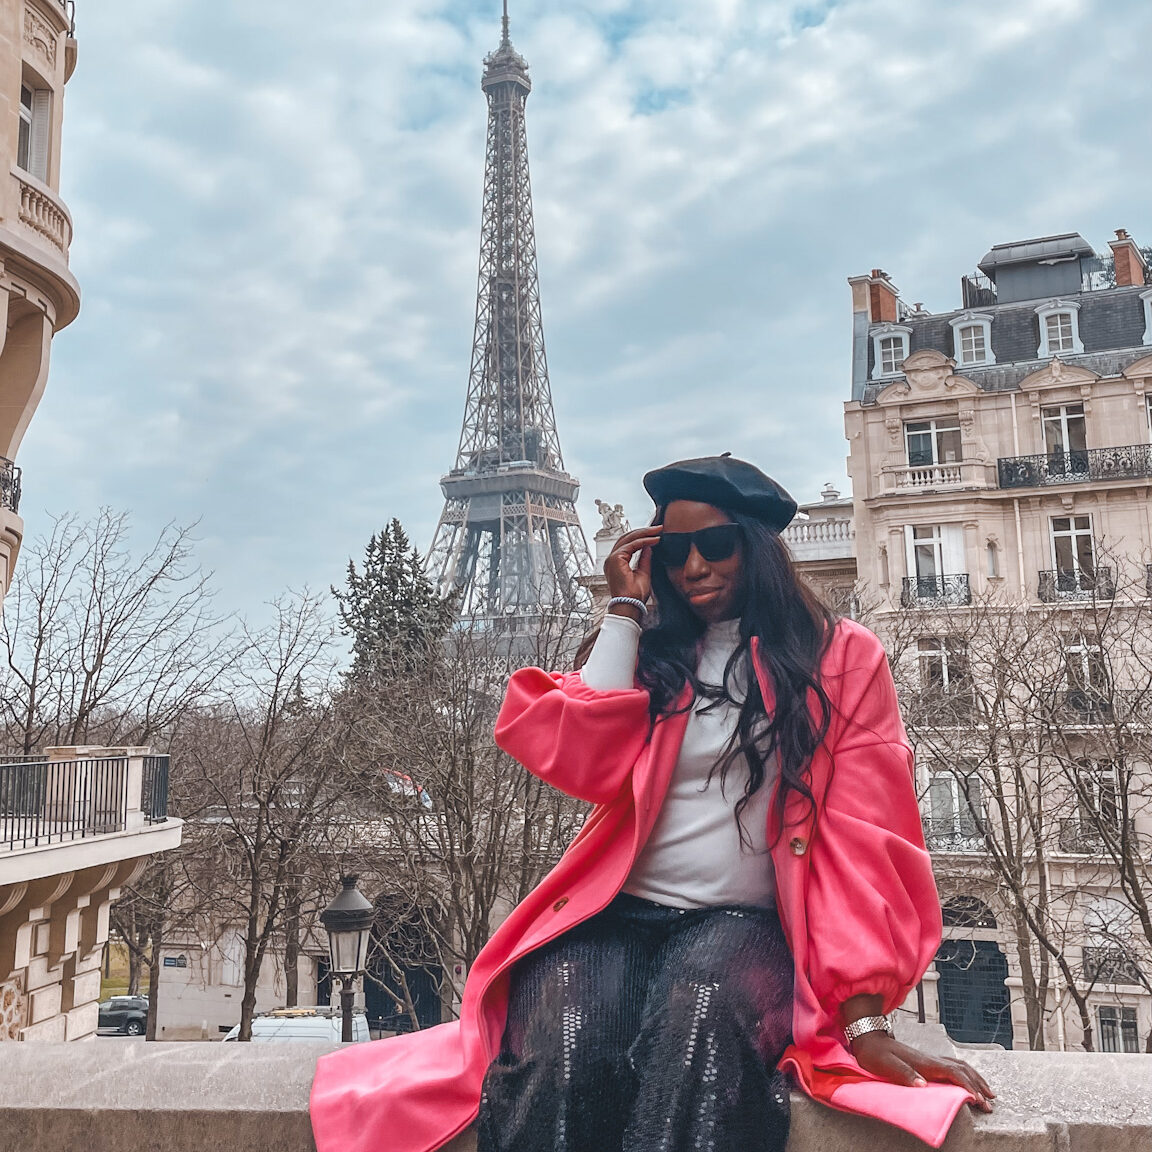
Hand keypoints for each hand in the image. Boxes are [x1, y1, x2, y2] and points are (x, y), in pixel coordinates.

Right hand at [604, 526, 661, 607]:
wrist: (631, 605)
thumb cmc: (635, 595)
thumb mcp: (644, 572)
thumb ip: (645, 558)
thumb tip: (649, 546)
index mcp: (616, 563)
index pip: (628, 544)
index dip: (642, 537)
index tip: (656, 534)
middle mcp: (611, 559)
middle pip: (626, 538)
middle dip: (643, 531)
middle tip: (658, 528)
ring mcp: (611, 559)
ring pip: (628, 538)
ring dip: (644, 533)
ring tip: (658, 530)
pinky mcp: (615, 560)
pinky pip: (631, 545)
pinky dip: (643, 541)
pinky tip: (654, 540)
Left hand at [849, 1032, 994, 1112]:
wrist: (868, 1038)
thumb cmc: (875, 1054)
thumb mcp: (885, 1065)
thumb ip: (904, 1074)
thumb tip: (923, 1085)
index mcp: (923, 1062)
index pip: (952, 1073)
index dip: (967, 1086)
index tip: (978, 1100)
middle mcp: (930, 1059)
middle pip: (961, 1069)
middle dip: (978, 1086)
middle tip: (990, 1104)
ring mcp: (929, 1059)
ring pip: (959, 1066)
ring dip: (976, 1079)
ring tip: (989, 1093)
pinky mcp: (926, 1061)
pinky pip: (953, 1066)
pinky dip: (966, 1074)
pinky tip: (969, 1079)